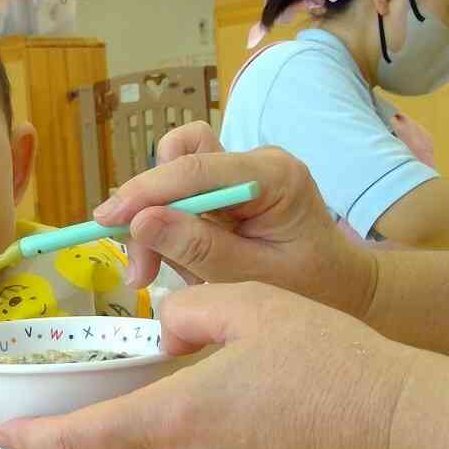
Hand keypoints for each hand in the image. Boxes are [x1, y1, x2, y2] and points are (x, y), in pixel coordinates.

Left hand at [0, 283, 417, 448]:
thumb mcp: (253, 304)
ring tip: (137, 438)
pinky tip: (206, 436)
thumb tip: (164, 328)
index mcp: (179, 417)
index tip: (11, 434)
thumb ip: (191, 311)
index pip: (85, 441)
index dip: (39, 440)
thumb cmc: (329, 361)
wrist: (400, 428)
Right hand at [93, 122, 375, 317]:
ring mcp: (242, 170)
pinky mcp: (228, 186)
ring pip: (175, 177)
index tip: (106, 222)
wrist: (342, 287)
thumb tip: (140, 222)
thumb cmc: (311, 287)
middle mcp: (256, 160)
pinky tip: (187, 264)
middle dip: (148, 214)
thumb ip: (199, 249)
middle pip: (179, 164)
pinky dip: (174, 230)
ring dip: (160, 223)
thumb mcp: (254, 277)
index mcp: (274, 174)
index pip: (196, 169)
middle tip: (140, 273)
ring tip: (172, 274)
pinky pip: (184, 198)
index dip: (145, 193)